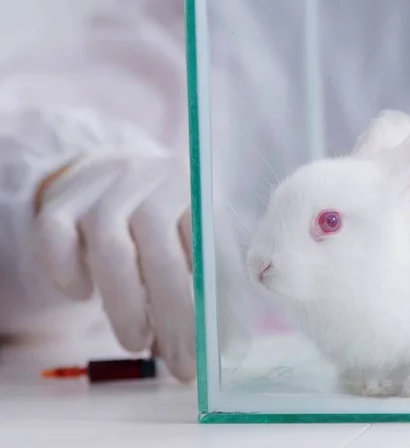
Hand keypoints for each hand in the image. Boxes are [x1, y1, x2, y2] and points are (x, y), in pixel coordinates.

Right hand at [33, 152, 195, 380]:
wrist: (108, 170)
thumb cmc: (163, 215)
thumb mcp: (194, 230)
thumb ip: (211, 273)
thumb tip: (227, 342)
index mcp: (194, 189)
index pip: (208, 247)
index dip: (213, 300)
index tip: (214, 348)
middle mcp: (150, 182)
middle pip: (162, 252)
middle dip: (174, 317)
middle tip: (181, 363)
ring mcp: (102, 190)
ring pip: (111, 251)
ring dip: (127, 307)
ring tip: (138, 343)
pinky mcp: (60, 203)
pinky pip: (57, 241)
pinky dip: (69, 275)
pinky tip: (83, 296)